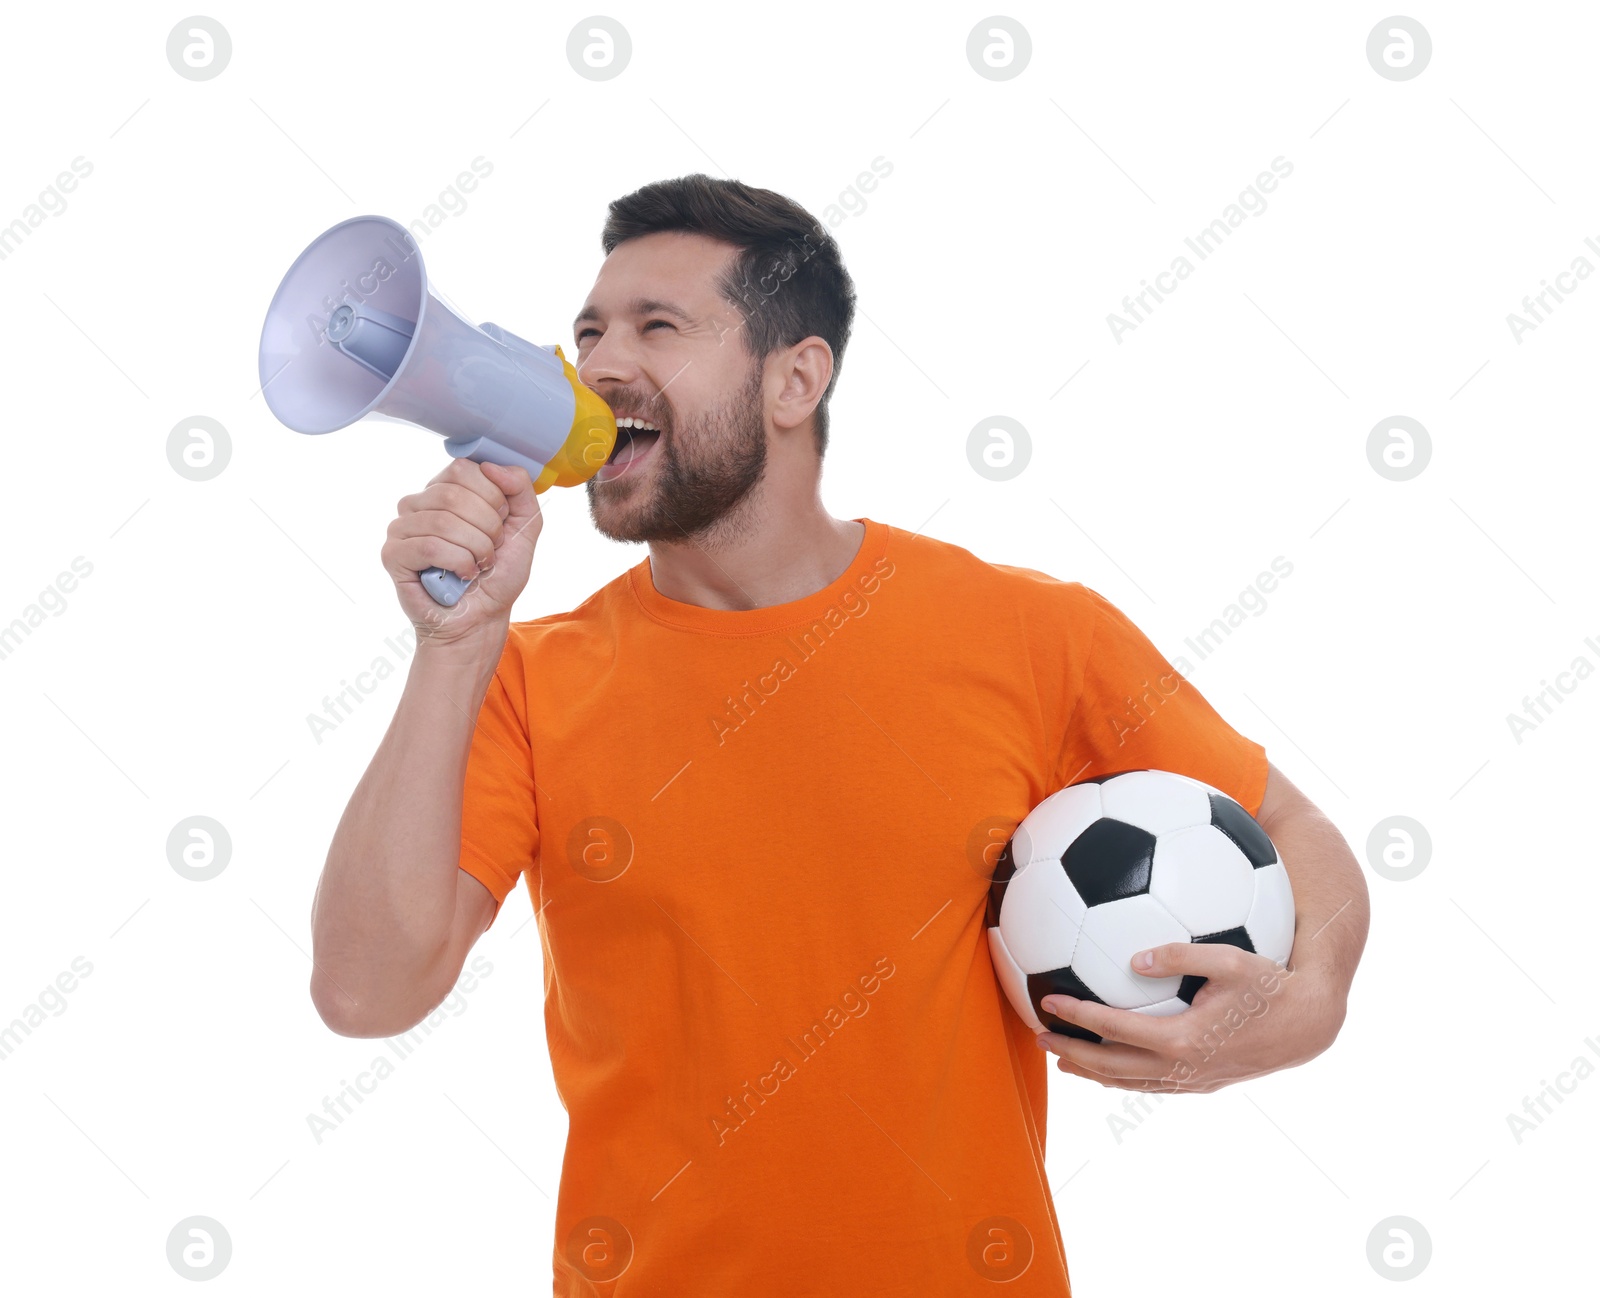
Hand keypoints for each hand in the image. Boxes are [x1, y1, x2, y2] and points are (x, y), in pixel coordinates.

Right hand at [381, 459, 541, 643]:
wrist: (482, 618)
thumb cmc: (498, 574)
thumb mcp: (525, 526)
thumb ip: (521, 489)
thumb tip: (493, 466)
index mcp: (446, 488)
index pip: (464, 469)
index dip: (492, 498)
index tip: (500, 524)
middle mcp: (418, 503)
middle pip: (454, 493)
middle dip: (488, 527)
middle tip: (490, 550)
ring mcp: (402, 527)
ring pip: (442, 521)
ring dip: (476, 549)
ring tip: (479, 565)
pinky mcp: (393, 554)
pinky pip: (428, 547)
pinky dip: (458, 563)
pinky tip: (463, 575)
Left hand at [1033, 941, 1345, 1093]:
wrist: (1309, 1025)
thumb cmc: (1270, 984)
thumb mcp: (1230, 959)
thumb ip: (1180, 955)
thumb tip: (1136, 956)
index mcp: (1182, 1039)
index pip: (1114, 1030)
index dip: (1077, 1016)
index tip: (1049, 1003)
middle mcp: (1182, 1067)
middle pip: (1111, 1066)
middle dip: (1072, 1053)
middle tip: (1040, 1038)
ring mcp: (1193, 1081)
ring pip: (1130, 1083)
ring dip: (1093, 1072)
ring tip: (1064, 1060)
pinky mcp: (1205, 1083)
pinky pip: (1153, 1085)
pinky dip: (1124, 1077)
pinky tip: (1112, 1065)